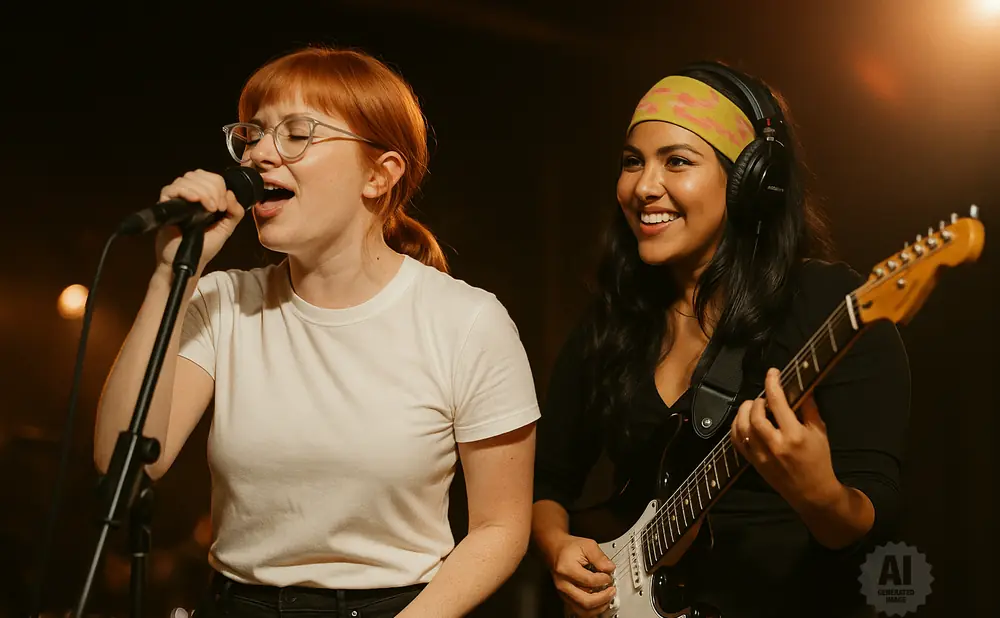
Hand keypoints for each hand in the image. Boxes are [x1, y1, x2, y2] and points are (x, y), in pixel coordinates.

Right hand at [154, 169, 246, 271]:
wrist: (188, 262)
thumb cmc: (204, 247)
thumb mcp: (226, 229)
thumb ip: (234, 213)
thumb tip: (230, 194)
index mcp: (204, 197)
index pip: (211, 177)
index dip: (219, 187)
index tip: (222, 206)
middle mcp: (190, 194)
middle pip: (200, 174)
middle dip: (213, 189)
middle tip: (216, 208)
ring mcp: (176, 199)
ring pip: (188, 179)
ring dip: (203, 191)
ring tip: (208, 209)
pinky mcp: (164, 204)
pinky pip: (172, 188)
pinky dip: (186, 192)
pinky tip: (195, 202)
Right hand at [547, 534, 616, 617]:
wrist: (555, 550)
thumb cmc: (569, 548)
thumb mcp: (587, 545)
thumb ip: (600, 557)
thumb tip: (610, 568)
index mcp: (567, 569)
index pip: (590, 581)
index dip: (603, 579)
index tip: (609, 576)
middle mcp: (563, 584)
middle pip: (586, 601)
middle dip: (603, 598)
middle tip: (611, 590)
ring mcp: (563, 593)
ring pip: (583, 610)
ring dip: (598, 607)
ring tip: (607, 599)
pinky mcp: (565, 597)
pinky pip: (579, 611)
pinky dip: (591, 609)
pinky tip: (599, 602)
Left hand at [730, 368, 840, 511]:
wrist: (812, 492)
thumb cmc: (819, 460)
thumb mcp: (820, 432)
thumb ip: (809, 409)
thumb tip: (801, 387)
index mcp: (794, 435)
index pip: (778, 403)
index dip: (772, 384)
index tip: (772, 373)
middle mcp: (775, 444)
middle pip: (756, 415)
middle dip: (757, 401)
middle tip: (764, 398)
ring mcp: (761, 455)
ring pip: (742, 427)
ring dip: (744, 411)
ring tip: (752, 406)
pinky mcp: (753, 462)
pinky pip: (737, 441)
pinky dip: (736, 426)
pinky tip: (743, 420)